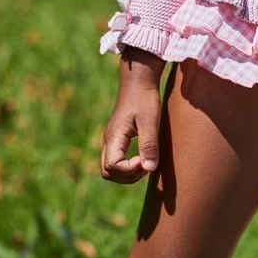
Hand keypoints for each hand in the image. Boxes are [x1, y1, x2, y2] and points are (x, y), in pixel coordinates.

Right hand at [100, 47, 164, 183]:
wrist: (139, 81)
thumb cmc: (145, 98)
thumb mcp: (150, 120)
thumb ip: (149, 145)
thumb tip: (149, 169)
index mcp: (114, 137)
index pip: (112, 167)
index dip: (129, 170)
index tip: (145, 159)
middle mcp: (108, 140)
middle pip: (107, 172)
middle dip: (127, 175)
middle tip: (147, 165)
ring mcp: (112, 139)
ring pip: (110, 168)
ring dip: (127, 172)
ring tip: (146, 161)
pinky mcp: (117, 137)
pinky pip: (116, 159)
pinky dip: (127, 165)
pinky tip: (143, 156)